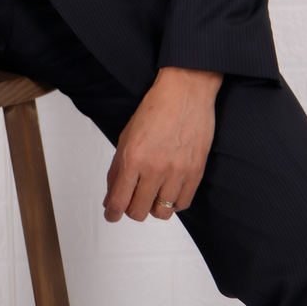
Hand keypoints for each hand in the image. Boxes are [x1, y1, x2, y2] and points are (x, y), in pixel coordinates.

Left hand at [103, 66, 221, 222]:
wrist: (186, 91)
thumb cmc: (155, 108)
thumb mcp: (126, 135)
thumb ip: (117, 168)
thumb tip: (110, 196)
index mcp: (133, 157)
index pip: (118, 201)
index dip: (112, 213)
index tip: (111, 215)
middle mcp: (154, 168)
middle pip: (139, 212)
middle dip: (132, 209)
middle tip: (132, 200)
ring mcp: (177, 172)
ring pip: (161, 213)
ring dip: (153, 207)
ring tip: (153, 193)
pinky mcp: (196, 172)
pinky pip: (182, 205)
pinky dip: (173, 203)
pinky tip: (169, 189)